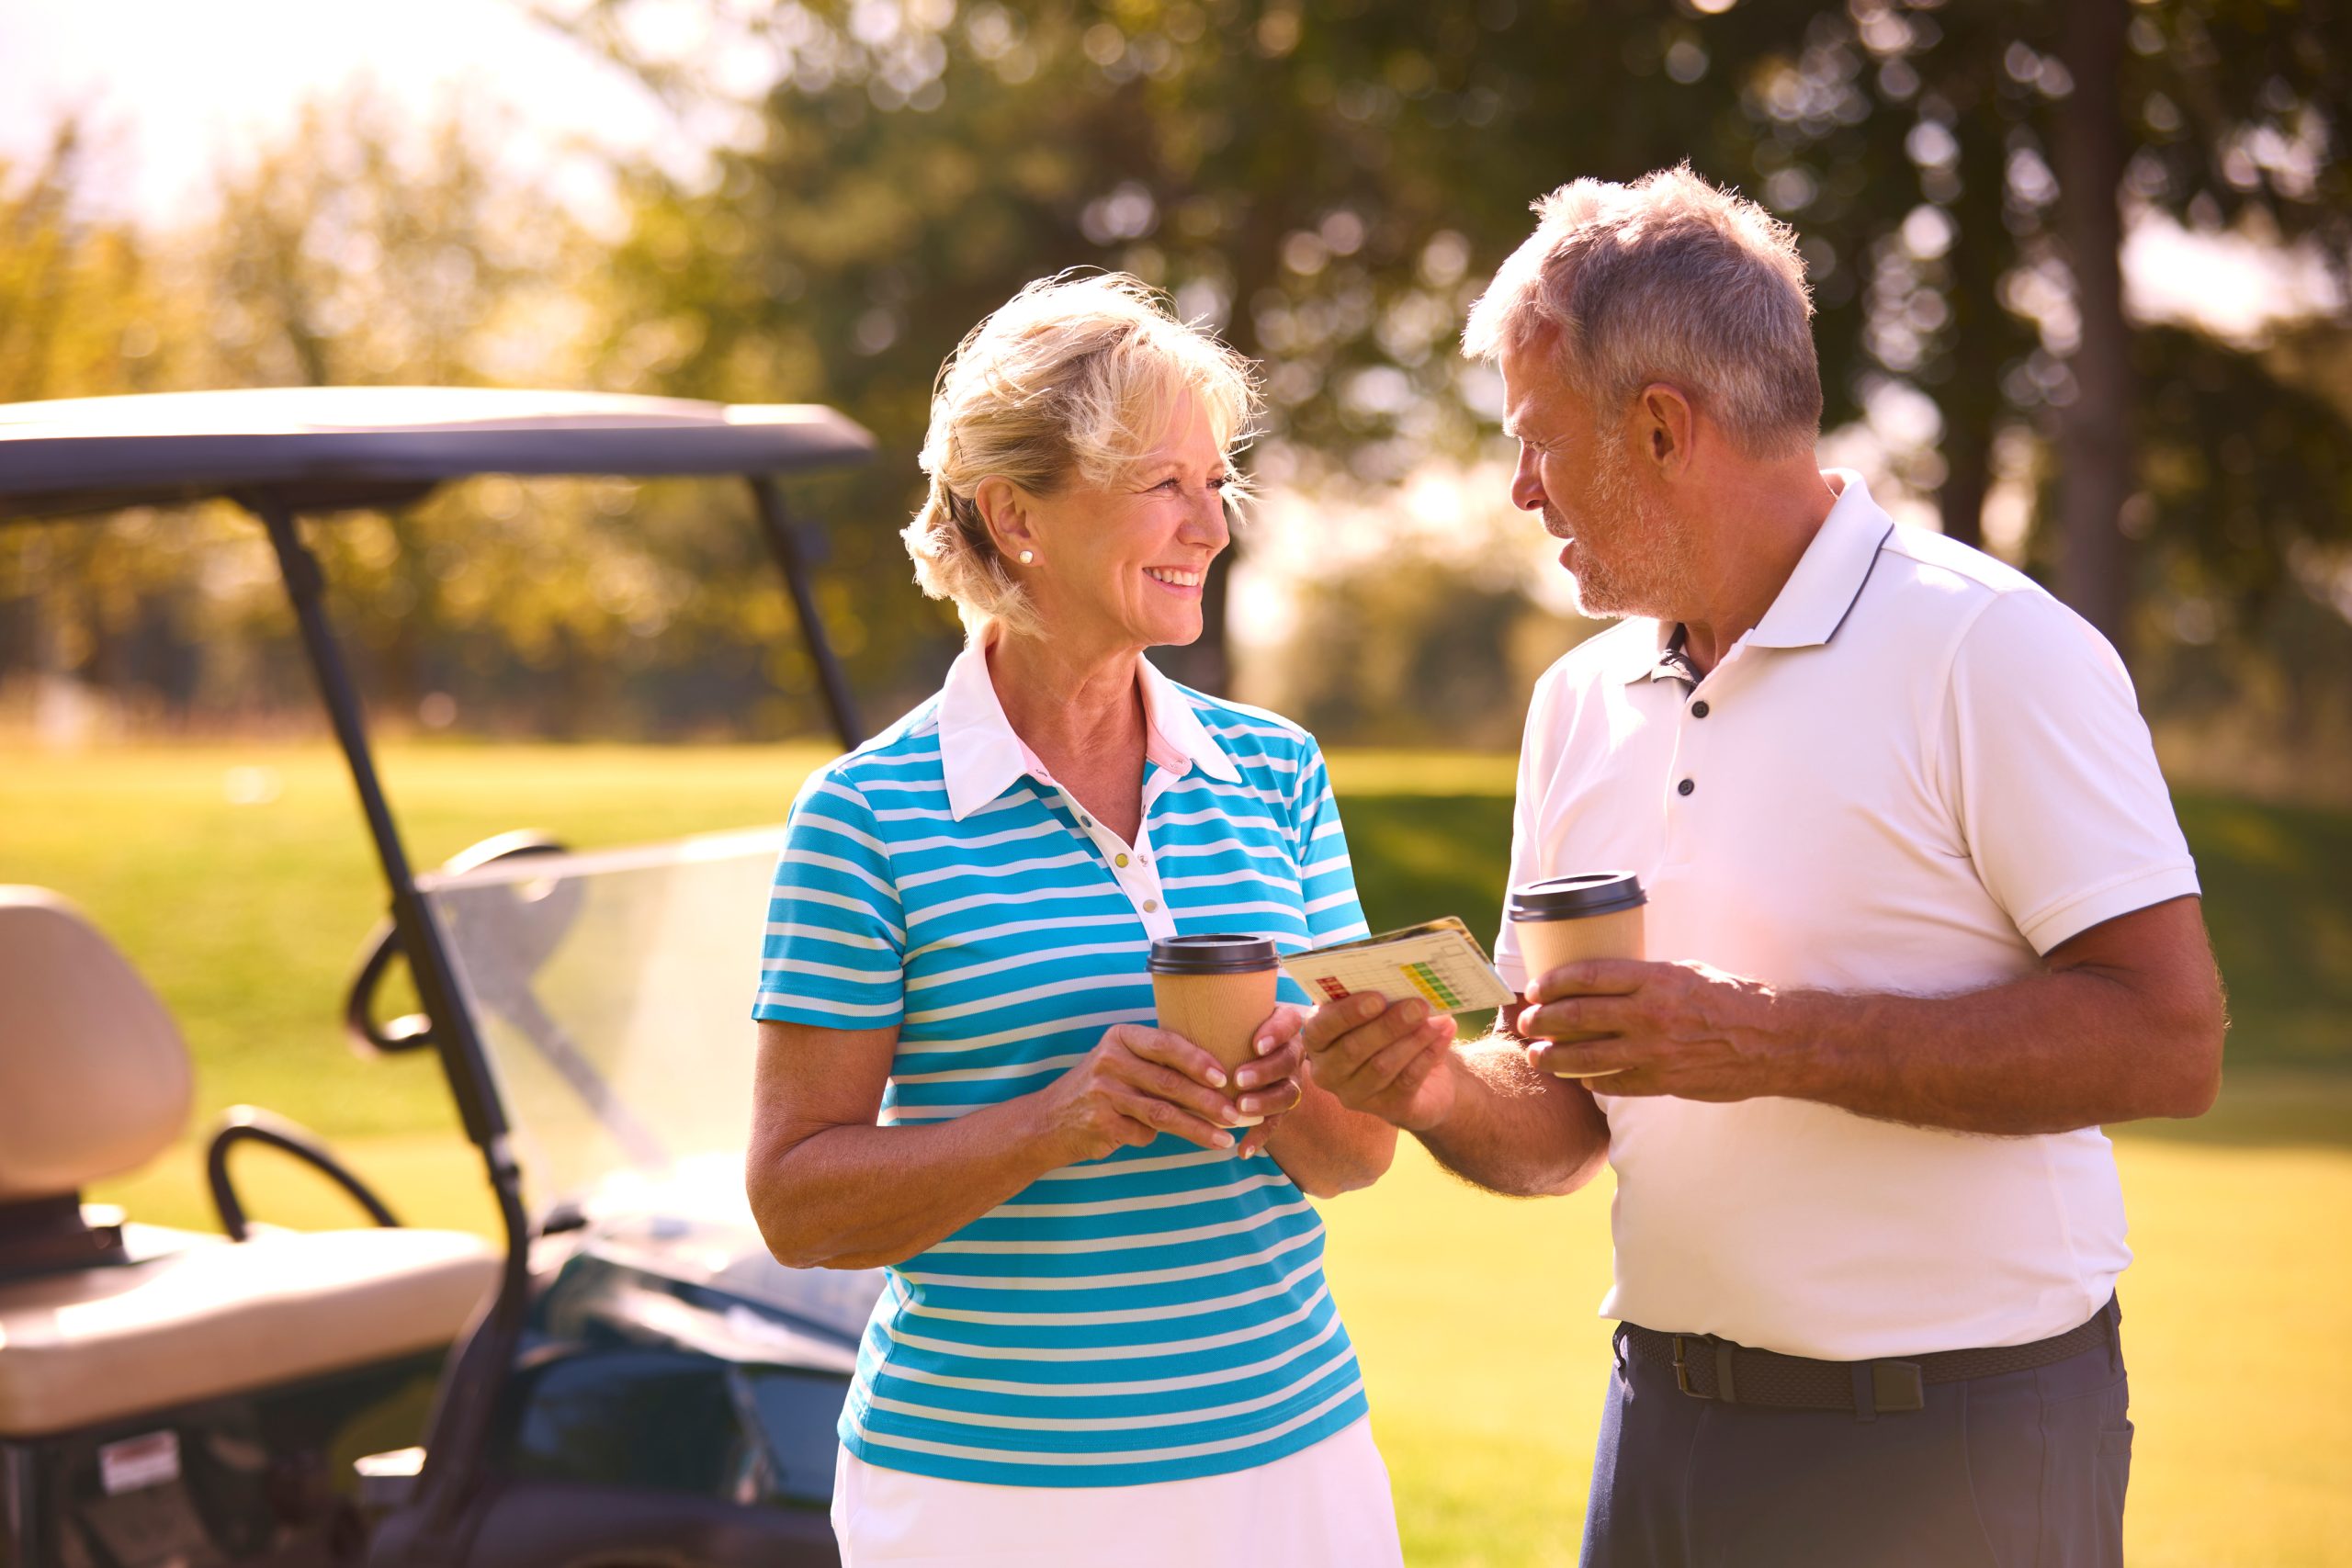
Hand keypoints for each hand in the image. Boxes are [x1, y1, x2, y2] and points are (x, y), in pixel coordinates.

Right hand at [1032, 1024, 1249, 1162]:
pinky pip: (1145, 1134)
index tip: (1224, 1077)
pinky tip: (1173, 1143)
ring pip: (1163, 1113)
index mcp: (1120, 1038)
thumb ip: (1158, 1062)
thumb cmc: (1101, 1087)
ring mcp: (1103, 1094)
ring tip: (1224, 1138)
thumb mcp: (1121, 1060)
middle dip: (1208, 1101)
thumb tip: (1218, 1078)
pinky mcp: (1101, 1124)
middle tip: (1235, 1113)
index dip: (1198, 1060)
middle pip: (1170, 1082)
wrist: (1049, 1120)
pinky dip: (1159, 1138)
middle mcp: (1109, 1061)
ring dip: (1198, 1128)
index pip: (1166, 1044)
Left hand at [1230, 1005, 1311, 1157]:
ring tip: (1240, 1110)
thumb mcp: (1236, 1012)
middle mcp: (1291, 1052)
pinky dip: (1259, 1138)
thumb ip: (1221, 1007)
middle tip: (1239, 1079)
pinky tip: (1242, 1150)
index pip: (1288, 1023)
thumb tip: (1180, 989)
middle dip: (1264, 1071)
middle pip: (1287, 1061)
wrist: (1253, 1052)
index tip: (1256, 1044)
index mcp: (1283, 1024)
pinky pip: (1274, 1124)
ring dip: (1264, 1103)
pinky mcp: (1281, 1108)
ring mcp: (1290, 1081)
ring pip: (1287, 1094)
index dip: (1275, 1033)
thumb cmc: (1235, 1027)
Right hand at [1299, 992, 1457, 1131]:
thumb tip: (1397, 980)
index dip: (1347, 1014)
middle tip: (1417, 1005)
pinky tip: (1444, 1034)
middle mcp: (1328, 1071)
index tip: (1377, 997)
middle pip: (1354, 1049)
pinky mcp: (1387, 1109)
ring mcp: (1355, 1095)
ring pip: (1382, 1066)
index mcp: (1317, 1040)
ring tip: (1437, 1019)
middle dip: (1388, 1025)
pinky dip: (1428, 1054)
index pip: (1321, 1028)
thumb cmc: (1388, 1031)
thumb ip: (1374, 998)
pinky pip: (1407, 1081)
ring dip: (1413, 1039)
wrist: (1420, 1074)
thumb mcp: (1375, 1013)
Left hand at [1515, 959, 1784, 1099]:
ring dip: (1554, 1057)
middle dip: (1542, 1020)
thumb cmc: (1731, 999)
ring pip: (1587, 1057)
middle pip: (1577, 1016)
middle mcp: (1650, 1014)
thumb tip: (1605, 981)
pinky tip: (1580, 1079)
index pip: (1588, 976)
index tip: (1536, 988)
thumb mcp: (1686, 972)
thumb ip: (1645, 978)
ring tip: (1536, 1056)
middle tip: (1526, 1022)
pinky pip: (1615, 1083)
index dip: (1554, 983)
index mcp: (1655, 979)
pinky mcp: (1663, 1081)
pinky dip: (1593, 1081)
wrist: (1771, 1041)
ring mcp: (1655, 1052)